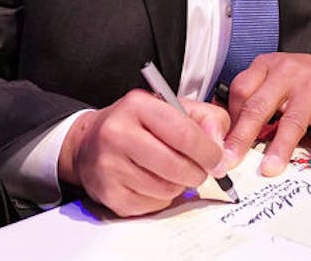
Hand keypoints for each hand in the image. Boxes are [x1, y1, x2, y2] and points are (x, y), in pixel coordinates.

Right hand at [58, 89, 228, 216]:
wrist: (89, 142)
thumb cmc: (138, 124)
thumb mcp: (173, 107)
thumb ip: (207, 119)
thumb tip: (221, 150)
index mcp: (138, 106)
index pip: (184, 134)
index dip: (208, 151)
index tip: (217, 158)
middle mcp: (118, 134)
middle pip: (176, 166)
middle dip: (197, 172)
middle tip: (199, 169)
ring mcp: (110, 166)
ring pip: (166, 189)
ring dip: (179, 185)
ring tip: (172, 171)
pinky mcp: (108, 194)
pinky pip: (152, 205)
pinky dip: (162, 197)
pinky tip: (154, 182)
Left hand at [219, 52, 310, 177]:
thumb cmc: (300, 80)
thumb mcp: (271, 77)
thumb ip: (248, 98)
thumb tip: (220, 131)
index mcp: (267, 67)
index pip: (241, 91)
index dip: (228, 120)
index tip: (219, 145)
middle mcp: (288, 75)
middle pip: (260, 107)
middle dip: (242, 137)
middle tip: (230, 160)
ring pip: (293, 120)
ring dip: (281, 146)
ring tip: (271, 168)